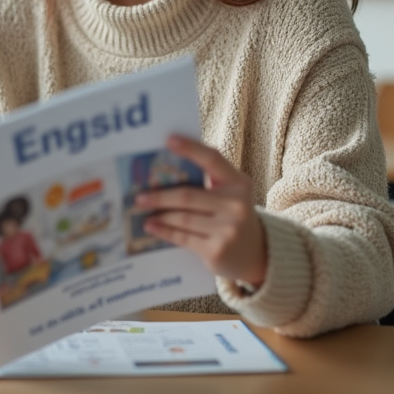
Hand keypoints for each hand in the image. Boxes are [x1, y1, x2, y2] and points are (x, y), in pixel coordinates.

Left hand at [133, 135, 267, 288]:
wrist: (255, 253)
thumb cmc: (233, 216)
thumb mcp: (229, 194)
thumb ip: (207, 182)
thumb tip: (164, 174)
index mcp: (238, 183)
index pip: (212, 159)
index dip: (190, 148)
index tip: (168, 140)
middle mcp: (236, 204)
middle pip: (188, 195)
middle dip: (160, 195)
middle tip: (139, 196)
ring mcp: (228, 229)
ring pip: (182, 217)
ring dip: (159, 213)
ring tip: (142, 210)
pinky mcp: (217, 250)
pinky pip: (183, 237)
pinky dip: (164, 230)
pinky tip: (151, 226)